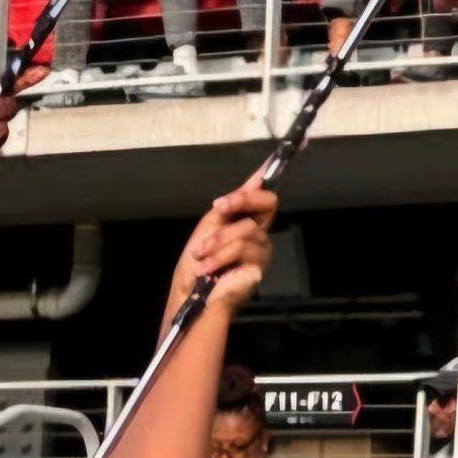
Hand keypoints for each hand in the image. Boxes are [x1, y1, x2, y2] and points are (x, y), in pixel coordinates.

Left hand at [167, 182, 275, 320]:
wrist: (188, 294)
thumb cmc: (195, 264)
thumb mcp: (209, 227)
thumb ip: (230, 205)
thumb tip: (255, 179)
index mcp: (247, 224)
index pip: (263, 199)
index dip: (268, 180)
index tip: (268, 163)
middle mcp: (259, 236)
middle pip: (268, 203)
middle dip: (241, 200)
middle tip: (219, 207)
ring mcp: (261, 252)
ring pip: (248, 228)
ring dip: (217, 241)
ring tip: (202, 256)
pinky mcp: (258, 268)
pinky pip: (241, 248)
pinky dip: (219, 256)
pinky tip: (208, 269)